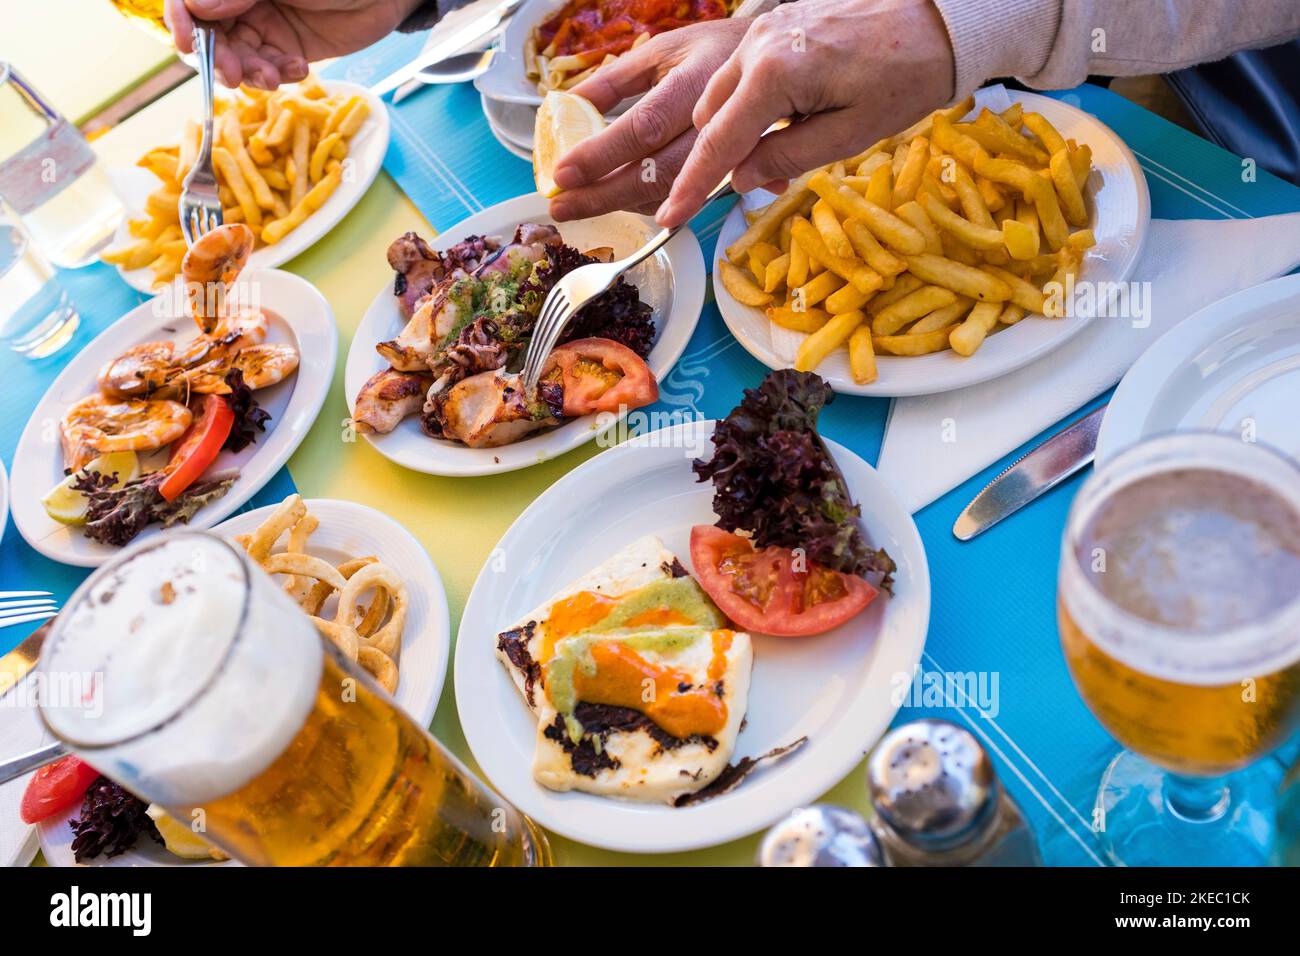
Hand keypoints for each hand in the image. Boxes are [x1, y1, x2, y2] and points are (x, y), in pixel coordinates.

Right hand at [165, 0, 419, 88]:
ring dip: (251, 72)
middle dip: (220, 58)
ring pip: (239, 57)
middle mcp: (242, 1)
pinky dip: (278, 75)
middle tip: (236, 75)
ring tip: (275, 74)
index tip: (187, 43)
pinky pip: (269, 69)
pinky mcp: (288, 49)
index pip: (191, 1)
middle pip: (211, 34)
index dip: (182, 21)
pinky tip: (298, 68)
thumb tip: (196, 7)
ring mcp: (265, 25)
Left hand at [548, 17, 751, 221]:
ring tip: (583, 204)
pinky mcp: (733, 171)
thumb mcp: (663, 50)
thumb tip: (568, 105)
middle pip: (656, 172)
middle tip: (562, 206)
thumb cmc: (713, 52)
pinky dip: (651, 204)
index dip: (602, 155)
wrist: (778, 62)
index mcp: (694, 83)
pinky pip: (688, 199)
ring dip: (624, 204)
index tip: (563, 174)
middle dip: (603, 195)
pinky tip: (622, 200)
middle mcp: (715, 121)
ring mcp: (728, 151)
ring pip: (673, 192)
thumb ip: (615, 79)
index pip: (644, 127)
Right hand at [656, 0, 955, 227]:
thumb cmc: (904, 76)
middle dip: (716, 158)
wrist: (935, 16)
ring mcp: (761, 32)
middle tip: (755, 186)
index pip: (718, 142)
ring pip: (719, 96)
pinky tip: (778, 122)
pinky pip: (739, 76)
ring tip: (774, 154)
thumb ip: (787, 157)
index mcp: (773, 74)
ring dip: (731, 133)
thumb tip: (739, 179)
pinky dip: (744, 107)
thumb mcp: (850, 134)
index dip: (691, 186)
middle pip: (708, 118)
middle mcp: (755, 47)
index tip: (668, 218)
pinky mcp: (773, 28)